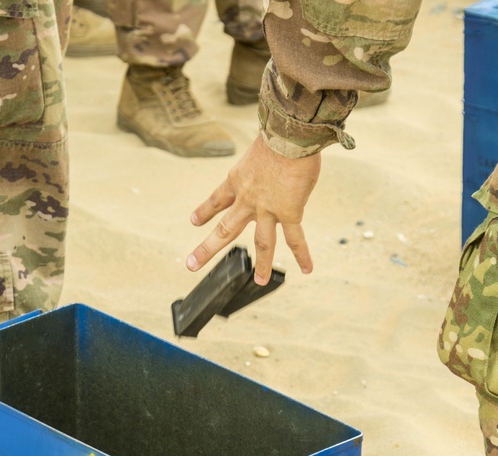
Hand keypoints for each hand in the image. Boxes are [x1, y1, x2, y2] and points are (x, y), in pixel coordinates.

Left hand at [186, 134, 320, 284]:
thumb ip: (264, 155)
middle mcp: (247, 199)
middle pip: (225, 229)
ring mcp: (267, 210)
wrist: (287, 136)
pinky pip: (295, 239)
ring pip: (262, 243)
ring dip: (262, 264)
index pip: (217, 198)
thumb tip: (279, 145)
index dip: (205, 211)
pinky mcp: (289, 213)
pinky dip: (302, 255)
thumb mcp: (260, 144)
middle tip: (191, 264)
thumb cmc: (278, 132)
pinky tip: (306, 269)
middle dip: (207, 248)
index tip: (193, 221)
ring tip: (260, 281)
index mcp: (238, 179)